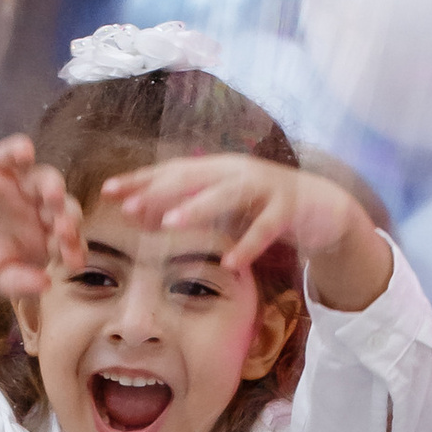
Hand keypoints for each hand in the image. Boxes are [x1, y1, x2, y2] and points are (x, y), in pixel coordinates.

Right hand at [0, 137, 82, 300]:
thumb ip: (22, 283)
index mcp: (48, 234)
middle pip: (64, 207)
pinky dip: (20, 149)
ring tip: (53, 196)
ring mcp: (22, 183)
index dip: (74, 248)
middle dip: (68, 218)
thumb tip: (47, 285)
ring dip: (52, 186)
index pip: (70, 239)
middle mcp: (41, 206)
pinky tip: (24, 153)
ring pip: (46, 179)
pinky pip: (14, 152)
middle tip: (65, 230)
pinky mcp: (1, 164)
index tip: (74, 262)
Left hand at [102, 153, 393, 310]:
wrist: (323, 206)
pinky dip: (247, 245)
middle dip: (158, 191)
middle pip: (193, 178)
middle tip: (128, 208)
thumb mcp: (221, 207)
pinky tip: (230, 263)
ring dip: (196, 208)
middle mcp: (237, 170)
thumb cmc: (262, 207)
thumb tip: (137, 217)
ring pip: (226, 195)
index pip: (171, 171)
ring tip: (169, 224)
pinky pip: (265, 228)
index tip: (107, 190)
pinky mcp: (290, 207)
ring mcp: (265, 186)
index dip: (140, 179)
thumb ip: (184, 209)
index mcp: (217, 168)